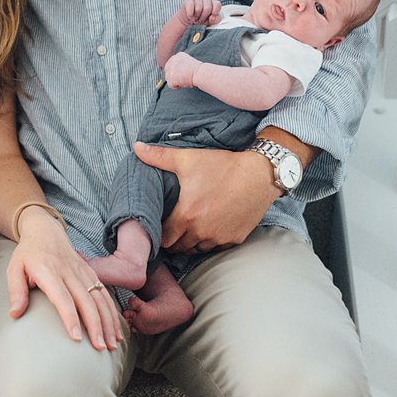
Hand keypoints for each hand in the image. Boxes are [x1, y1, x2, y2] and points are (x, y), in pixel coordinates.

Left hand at [5, 208, 122, 350]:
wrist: (45, 231)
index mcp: (49, 272)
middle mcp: (69, 272)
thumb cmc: (28, 254)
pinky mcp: (90, 273)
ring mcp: (82, 272)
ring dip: (108, 322)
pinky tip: (116, 331)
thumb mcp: (14, 269)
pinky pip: (104, 294)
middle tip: (100, 348)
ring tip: (112, 345)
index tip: (76, 338)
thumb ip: (16, 291)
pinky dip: (112, 313)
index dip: (70, 318)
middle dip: (95, 325)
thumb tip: (15, 314)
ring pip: (99, 298)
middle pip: (86, 301)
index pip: (62, 297)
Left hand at [134, 141, 277, 253]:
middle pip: (178, 247)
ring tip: (189, 226)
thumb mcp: (188, 158)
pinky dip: (210, 240)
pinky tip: (209, 226)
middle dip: (172, 239)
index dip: (158, 234)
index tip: (159, 225)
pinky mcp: (235, 239)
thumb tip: (137, 148)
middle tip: (171, 227)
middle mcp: (201, 232)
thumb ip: (158, 156)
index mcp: (186, 216)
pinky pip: (216, 247)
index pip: (163, 238)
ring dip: (191, 241)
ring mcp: (219, 238)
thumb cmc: (222, 166)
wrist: (259, 174)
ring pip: (197, 249)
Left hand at [162, 52, 201, 88]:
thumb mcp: (188, 64)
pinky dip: (176, 86)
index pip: (170, 64)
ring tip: (184, 81)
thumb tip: (175, 75)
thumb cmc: (198, 71)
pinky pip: (170, 85)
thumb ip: (181, 66)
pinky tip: (183, 84)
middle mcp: (172, 60)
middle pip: (167, 71)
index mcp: (178, 56)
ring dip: (175, 82)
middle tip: (182, 79)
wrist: (200, 73)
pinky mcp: (171, 76)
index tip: (182, 75)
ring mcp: (171, 68)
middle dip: (173, 76)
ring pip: (168, 78)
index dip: (175, 72)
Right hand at [181, 0, 222, 26]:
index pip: (217, 4)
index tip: (211, 17)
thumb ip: (215, 20)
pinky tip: (190, 16)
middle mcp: (206, 0)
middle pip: (207, 8)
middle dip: (203, 17)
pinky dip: (190, 15)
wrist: (189, 19)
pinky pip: (190, 7)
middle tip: (201, 20)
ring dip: (196, 16)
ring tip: (195, 18)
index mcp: (213, 4)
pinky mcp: (189, 0)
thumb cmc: (201, 19)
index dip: (215, 11)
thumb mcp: (210, 22)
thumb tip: (213, 17)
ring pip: (198, 9)